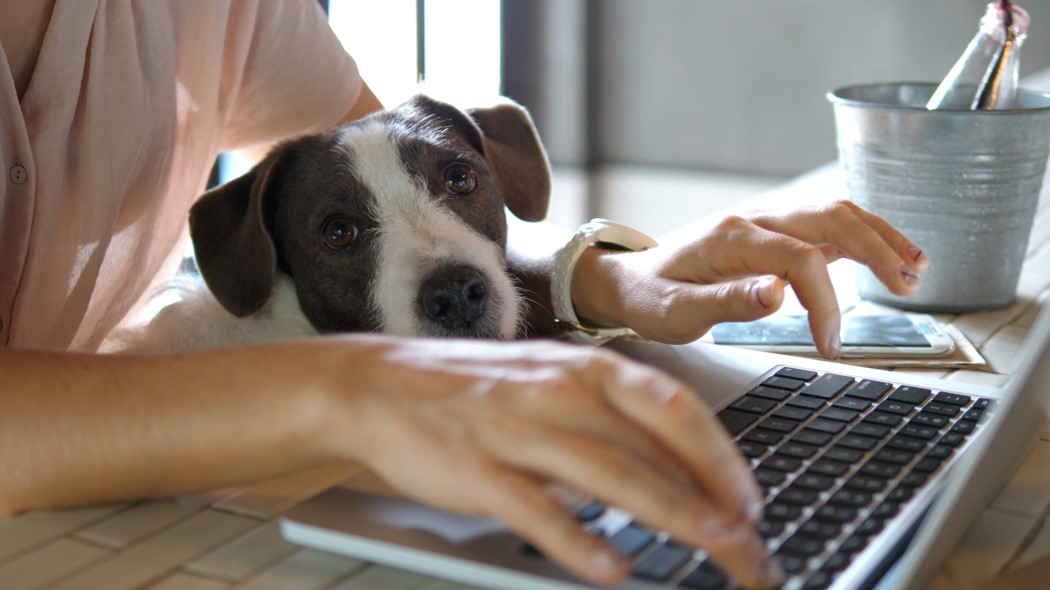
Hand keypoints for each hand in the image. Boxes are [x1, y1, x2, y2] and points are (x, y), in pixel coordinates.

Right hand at [328, 337, 780, 587]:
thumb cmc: (476, 389)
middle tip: (749, 544)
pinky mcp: (476, 468)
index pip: (673, 407)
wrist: (380, 385)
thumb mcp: (551, 385)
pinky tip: (611, 568)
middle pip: (653, 446)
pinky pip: (536, 507)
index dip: (721, 456)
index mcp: (584, 368)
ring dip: (669, 511)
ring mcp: (517, 428)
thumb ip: (611, 422)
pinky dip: (577, 539)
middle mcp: (559, 392)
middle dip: (712, 497)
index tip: (750, 500)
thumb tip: (679, 469)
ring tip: (711, 545)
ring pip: (608, 472)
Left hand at [571, 200, 928, 358]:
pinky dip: (862, 237)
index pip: (800, 258)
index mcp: (732, 239)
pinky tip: (889, 257)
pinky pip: (825, 225)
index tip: (830, 343)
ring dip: (878, 236)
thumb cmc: (649, 298)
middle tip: (907, 288)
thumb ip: (725, 302)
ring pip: (834, 213)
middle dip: (876, 249)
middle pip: (830, 217)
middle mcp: (754, 221)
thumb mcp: (674, 312)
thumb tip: (777, 294)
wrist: (628, 279)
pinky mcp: (772, 234)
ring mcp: (765, 222)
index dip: (825, 301)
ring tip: (915, 268)